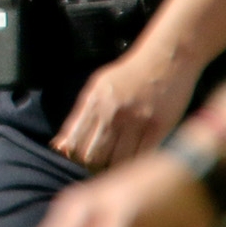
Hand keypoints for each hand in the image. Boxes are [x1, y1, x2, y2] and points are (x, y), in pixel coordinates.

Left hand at [51, 47, 198, 169]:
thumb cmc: (130, 74)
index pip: (74, 143)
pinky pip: (141, 157)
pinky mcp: (159, 126)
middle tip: (101, 169)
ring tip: (119, 166)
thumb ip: (80, 117)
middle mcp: (111, 111)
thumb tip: (59, 147)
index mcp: (92, 101)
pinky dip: (136, 164)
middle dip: (94, 167)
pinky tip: (136, 162)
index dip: (75, 159)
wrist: (166, 57)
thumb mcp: (98, 88)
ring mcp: (135, 120)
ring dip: (116, 169)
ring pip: (116, 161)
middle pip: (92, 156)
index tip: (82, 162)